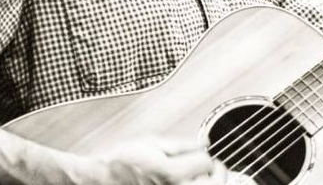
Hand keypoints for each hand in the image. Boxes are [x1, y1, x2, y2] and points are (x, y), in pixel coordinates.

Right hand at [96, 138, 229, 184]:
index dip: (204, 153)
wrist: (106, 178)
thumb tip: (203, 142)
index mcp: (170, 172)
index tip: (201, 152)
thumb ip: (181, 143)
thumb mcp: (151, 142)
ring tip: (205, 176)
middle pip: (214, 184)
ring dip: (211, 183)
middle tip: (211, 165)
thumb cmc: (123, 161)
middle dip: (216, 171)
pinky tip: (194, 183)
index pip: (206, 162)